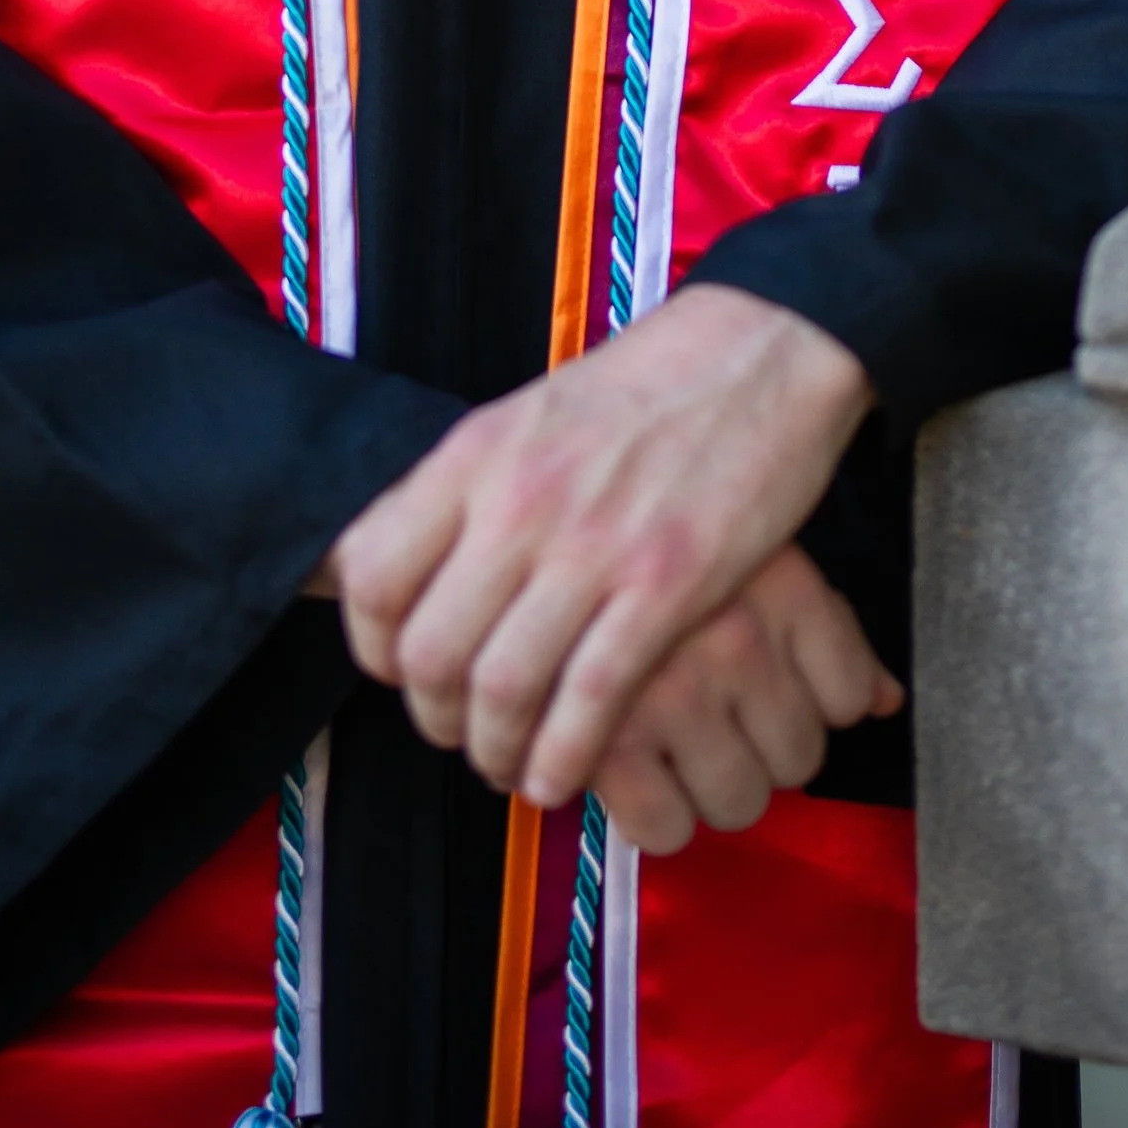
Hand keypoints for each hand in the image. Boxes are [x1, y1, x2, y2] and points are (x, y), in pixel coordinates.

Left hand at [323, 282, 874, 808]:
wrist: (756, 353)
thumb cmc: (642, 390)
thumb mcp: (527, 416)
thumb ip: (468, 491)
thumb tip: (416, 568)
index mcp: (474, 455)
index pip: (371, 575)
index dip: (374, 647)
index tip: (404, 671)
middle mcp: (519, 501)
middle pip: (430, 652)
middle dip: (435, 718)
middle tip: (460, 731)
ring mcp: (592, 544)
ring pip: (502, 689)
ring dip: (496, 750)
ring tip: (510, 763)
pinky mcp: (667, 583)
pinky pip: (590, 701)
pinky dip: (564, 756)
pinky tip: (563, 773)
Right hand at [588, 544, 900, 852]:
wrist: (526, 508)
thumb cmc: (650, 532)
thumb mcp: (752, 547)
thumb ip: (824, 628)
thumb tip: (886, 704)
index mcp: (777, 585)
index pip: (851, 699)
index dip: (818, 707)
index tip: (772, 694)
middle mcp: (731, 634)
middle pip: (800, 760)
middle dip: (764, 750)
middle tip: (716, 721)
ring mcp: (668, 686)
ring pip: (741, 798)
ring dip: (712, 785)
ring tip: (676, 743)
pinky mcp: (605, 739)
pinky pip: (664, 827)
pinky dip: (655, 816)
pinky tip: (637, 772)